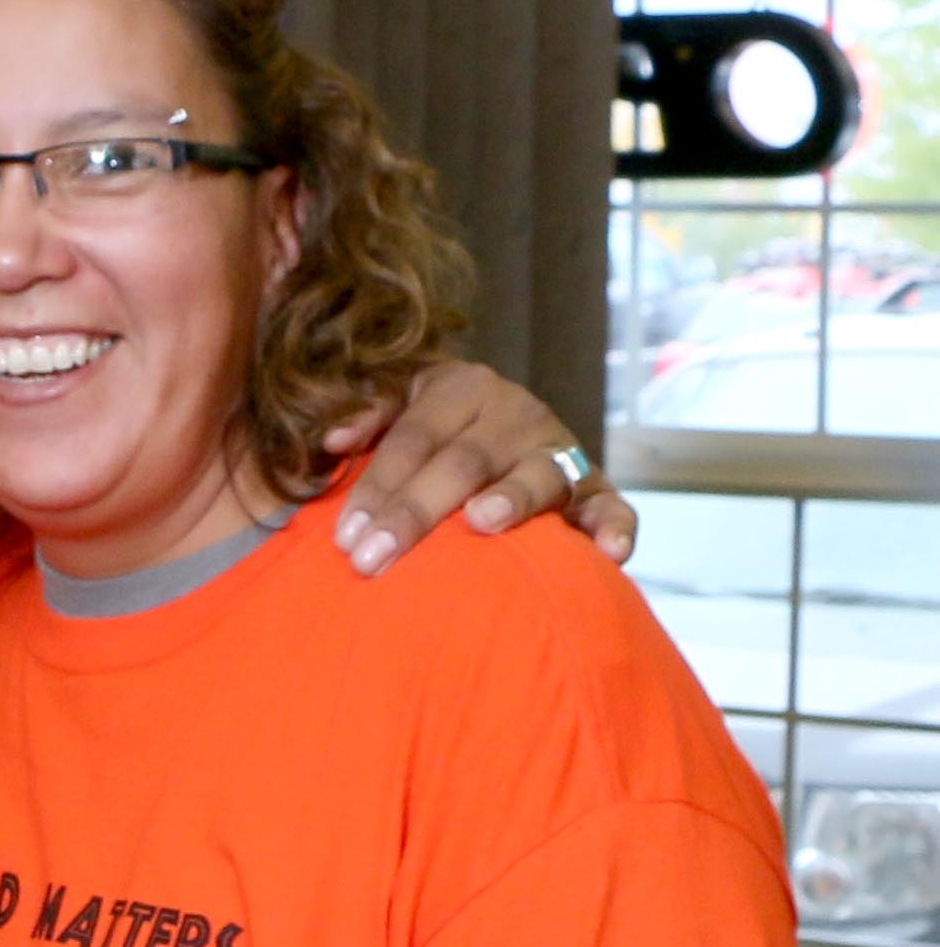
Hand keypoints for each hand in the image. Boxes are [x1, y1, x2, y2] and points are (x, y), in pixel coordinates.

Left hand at [326, 362, 637, 575]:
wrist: (508, 434)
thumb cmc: (436, 434)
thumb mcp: (399, 410)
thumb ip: (367, 420)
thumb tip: (331, 441)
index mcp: (464, 387)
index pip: (413, 439)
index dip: (376, 487)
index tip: (344, 538)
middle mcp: (517, 412)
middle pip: (464, 462)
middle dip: (415, 511)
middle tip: (372, 559)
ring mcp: (560, 449)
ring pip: (537, 475)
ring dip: (511, 499)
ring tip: (482, 523)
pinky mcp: (596, 487)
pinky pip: (612, 507)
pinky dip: (614, 528)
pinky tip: (606, 554)